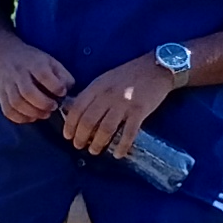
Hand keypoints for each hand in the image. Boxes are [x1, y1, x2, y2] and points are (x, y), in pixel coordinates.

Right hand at [0, 37, 76, 124]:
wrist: (5, 55)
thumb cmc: (33, 61)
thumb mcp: (50, 61)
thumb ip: (62, 75)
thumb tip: (68, 91)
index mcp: (33, 62)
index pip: (42, 74)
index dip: (54, 86)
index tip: (62, 93)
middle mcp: (18, 73)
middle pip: (28, 92)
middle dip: (43, 103)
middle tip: (53, 107)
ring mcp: (7, 84)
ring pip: (17, 103)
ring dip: (33, 112)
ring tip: (44, 114)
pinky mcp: (0, 95)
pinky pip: (8, 111)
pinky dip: (20, 118)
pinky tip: (31, 117)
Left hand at [56, 54, 180, 157]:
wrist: (155, 67)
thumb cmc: (128, 74)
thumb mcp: (104, 79)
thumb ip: (91, 94)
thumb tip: (74, 111)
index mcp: (97, 87)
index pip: (77, 108)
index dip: (70, 124)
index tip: (67, 135)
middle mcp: (108, 96)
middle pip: (88, 121)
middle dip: (81, 137)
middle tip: (79, 146)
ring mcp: (124, 104)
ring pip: (105, 129)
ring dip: (98, 143)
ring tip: (94, 151)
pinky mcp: (139, 111)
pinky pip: (128, 133)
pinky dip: (122, 146)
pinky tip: (118, 154)